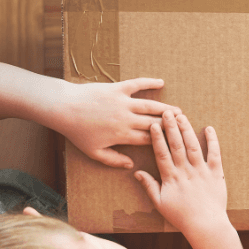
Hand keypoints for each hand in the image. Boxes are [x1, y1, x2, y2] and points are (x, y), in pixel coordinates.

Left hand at [59, 78, 180, 168]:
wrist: (64, 108)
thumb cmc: (78, 132)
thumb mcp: (94, 152)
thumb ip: (114, 160)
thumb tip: (131, 166)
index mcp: (123, 135)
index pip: (149, 140)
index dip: (163, 141)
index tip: (175, 143)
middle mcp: (127, 119)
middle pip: (154, 123)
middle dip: (170, 125)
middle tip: (184, 126)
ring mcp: (123, 102)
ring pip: (150, 106)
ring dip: (165, 108)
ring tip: (178, 111)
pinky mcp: (117, 89)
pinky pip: (137, 84)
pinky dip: (149, 82)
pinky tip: (161, 82)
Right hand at [134, 111, 228, 238]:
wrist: (205, 224)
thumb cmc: (181, 216)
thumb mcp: (160, 203)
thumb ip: (149, 186)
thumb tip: (137, 172)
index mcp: (171, 178)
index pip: (162, 153)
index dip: (157, 138)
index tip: (153, 124)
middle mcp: (186, 171)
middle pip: (177, 145)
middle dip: (171, 127)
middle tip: (166, 112)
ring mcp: (202, 171)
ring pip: (193, 146)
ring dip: (187, 129)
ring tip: (181, 116)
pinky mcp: (216, 173)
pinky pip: (215, 154)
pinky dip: (213, 141)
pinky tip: (209, 128)